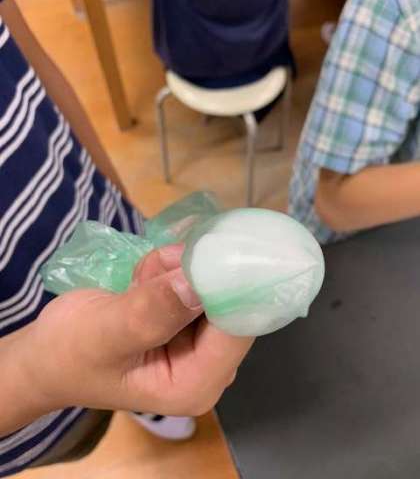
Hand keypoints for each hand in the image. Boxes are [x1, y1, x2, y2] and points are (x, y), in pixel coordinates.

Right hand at [25, 245, 253, 416]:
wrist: (49, 353)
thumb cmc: (69, 351)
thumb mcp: (105, 331)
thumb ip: (152, 312)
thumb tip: (198, 283)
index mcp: (196, 384)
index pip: (237, 328)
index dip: (231, 285)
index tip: (207, 248)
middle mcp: (210, 366)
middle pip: (230, 302)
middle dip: (192, 275)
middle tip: (150, 270)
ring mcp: (203, 343)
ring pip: (213, 284)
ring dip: (176, 270)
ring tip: (138, 278)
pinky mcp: (192, 323)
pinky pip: (199, 281)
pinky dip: (172, 269)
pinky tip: (143, 278)